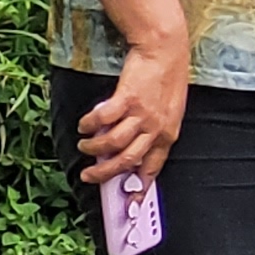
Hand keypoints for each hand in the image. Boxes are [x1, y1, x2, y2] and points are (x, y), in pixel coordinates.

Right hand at [73, 42, 187, 188]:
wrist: (165, 50)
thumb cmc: (167, 79)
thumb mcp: (169, 111)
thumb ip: (153, 132)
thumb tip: (131, 152)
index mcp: (168, 134)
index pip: (153, 167)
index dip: (140, 187)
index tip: (129, 204)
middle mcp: (156, 127)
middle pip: (127, 161)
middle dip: (104, 174)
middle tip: (88, 175)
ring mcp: (142, 114)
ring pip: (113, 144)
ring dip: (94, 147)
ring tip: (85, 144)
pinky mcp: (127, 99)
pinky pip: (103, 120)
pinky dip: (90, 125)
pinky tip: (85, 124)